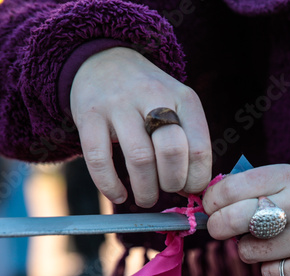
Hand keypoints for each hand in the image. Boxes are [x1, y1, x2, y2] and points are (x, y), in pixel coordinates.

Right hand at [70, 47, 210, 206]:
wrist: (103, 62)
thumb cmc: (148, 97)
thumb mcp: (177, 106)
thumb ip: (188, 141)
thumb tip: (193, 190)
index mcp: (183, 98)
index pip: (199, 148)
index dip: (196, 179)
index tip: (188, 189)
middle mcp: (153, 96)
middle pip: (171, 152)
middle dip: (172, 183)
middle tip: (166, 190)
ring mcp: (119, 104)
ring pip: (140, 158)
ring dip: (145, 189)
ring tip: (145, 198)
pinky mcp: (90, 115)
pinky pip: (99, 159)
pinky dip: (110, 185)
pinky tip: (118, 195)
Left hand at [203, 165, 289, 275]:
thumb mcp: (285, 185)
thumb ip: (247, 188)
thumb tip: (206, 202)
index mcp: (289, 177)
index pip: (230, 187)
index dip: (212, 201)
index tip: (212, 207)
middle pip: (232, 219)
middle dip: (218, 227)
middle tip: (222, 229)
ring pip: (247, 250)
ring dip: (251, 251)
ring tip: (273, 243)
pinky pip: (268, 274)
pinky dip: (272, 270)